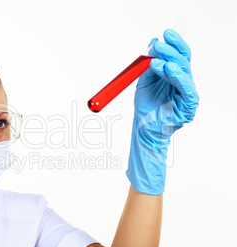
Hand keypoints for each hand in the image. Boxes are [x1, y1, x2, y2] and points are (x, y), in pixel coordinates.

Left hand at [126, 29, 198, 194]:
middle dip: (171, 50)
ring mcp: (186, 93)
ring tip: (157, 60)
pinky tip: (168, 70)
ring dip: (170, 63)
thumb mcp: (145, 80)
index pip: (177, 56)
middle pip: (183, 61)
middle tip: (158, 43)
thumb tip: (152, 44)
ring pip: (184, 72)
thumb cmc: (145, 107)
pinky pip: (186, 88)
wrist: (142, 128)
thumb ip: (149, 64)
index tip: (164, 34)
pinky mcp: (189, 105)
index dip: (173, 43)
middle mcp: (182, 82)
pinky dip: (177, 77)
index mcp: (174, 75)